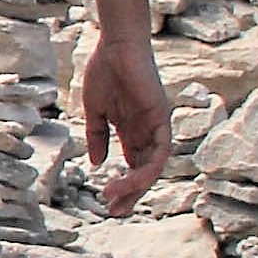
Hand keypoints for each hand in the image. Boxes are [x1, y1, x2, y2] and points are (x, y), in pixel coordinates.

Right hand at [78, 28, 169, 214]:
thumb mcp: (95, 111)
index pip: (132, 167)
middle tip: (114, 212)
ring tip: (115, 196)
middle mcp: (146, 132)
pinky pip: (160, 152)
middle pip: (144, 172)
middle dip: (131, 194)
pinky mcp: (162, 119)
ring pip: (152, 167)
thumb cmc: (104, 71)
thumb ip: (97, 136)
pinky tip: (130, 180)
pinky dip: (148, 169)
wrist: (115, 46)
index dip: (122, 187)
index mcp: (131, 131)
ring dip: (136, 186)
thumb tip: (96, 163)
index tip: (106, 203)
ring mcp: (156, 127)